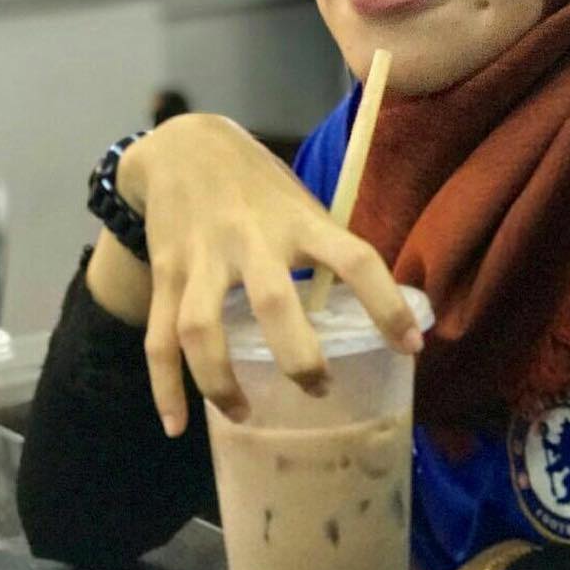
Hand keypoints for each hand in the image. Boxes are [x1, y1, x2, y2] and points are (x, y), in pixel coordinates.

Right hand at [109, 114, 420, 437]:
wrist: (182, 144)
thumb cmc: (259, 186)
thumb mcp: (302, 203)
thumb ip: (328, 249)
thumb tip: (378, 309)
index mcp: (298, 221)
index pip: (355, 259)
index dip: (387, 304)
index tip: (412, 347)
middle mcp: (249, 239)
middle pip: (274, 303)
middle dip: (299, 357)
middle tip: (321, 390)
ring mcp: (201, 258)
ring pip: (202, 329)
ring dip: (221, 382)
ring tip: (246, 414)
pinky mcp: (164, 275)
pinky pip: (158, 339)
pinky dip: (165, 387)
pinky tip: (177, 424)